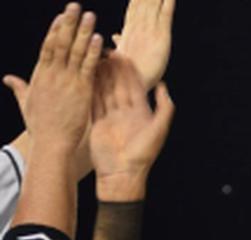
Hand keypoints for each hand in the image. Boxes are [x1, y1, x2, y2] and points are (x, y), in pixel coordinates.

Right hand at [3, 4, 101, 154]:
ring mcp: (67, 81)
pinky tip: (98, 38)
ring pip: (76, 51)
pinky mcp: (81, 90)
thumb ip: (20, 88)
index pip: (48, 47)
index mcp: (40, 75)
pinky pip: (88, 67)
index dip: (55, 30)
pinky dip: (93, 52)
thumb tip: (8, 78)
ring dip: (83, 32)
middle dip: (69, 23)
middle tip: (75, 6)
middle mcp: (53, 74)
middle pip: (61, 42)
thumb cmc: (40, 127)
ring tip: (89, 15)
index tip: (61, 16)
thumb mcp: (26, 103)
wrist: (51, 142)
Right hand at [89, 53, 173, 198]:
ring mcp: (111, 117)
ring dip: (100, 76)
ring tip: (93, 59)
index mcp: (142, 112)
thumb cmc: (143, 155)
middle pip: (118, 85)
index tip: (123, 55)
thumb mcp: (158, 129)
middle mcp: (126, 113)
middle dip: (113, 69)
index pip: (135, 86)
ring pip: (105, 91)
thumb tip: (164, 85)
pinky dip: (90, 90)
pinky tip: (84, 76)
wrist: (122, 174)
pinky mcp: (98, 123)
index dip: (129, 71)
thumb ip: (163, 107)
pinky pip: (93, 102)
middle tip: (105, 51)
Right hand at [114, 0, 174, 88]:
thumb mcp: (122, 55)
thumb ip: (120, 43)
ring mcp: (150, 29)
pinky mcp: (162, 36)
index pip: (135, 5)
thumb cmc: (125, 75)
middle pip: (143, 0)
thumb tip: (116, 35)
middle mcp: (139, 25)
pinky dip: (168, 2)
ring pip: (153, 3)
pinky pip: (166, 14)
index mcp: (130, 29)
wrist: (130, 86)